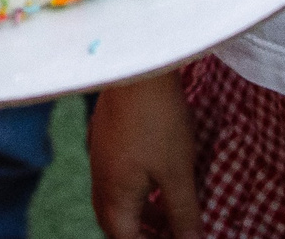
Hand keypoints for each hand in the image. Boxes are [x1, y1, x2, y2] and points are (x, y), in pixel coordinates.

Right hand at [89, 71, 200, 238]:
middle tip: (167, 234)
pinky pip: (114, 175)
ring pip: (113, 198)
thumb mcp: (178, 173)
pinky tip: (155, 177)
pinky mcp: (105, 135)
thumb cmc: (158, 119)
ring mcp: (100, 154)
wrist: (136, 64)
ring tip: (167, 212)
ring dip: (138, 212)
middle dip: (138, 235)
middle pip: (113, 223)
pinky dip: (135, 189)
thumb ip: (184, 213)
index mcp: (115, 194)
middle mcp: (101, 178)